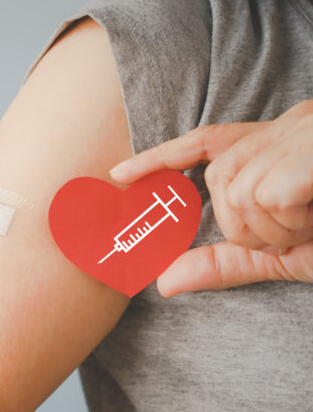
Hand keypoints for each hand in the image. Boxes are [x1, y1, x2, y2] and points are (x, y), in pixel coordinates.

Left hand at [109, 100, 312, 296]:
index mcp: (276, 144)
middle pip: (217, 178)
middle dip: (242, 225)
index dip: (159, 158)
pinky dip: (288, 223)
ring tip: (311, 226)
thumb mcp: (281, 253)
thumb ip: (225, 262)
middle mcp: (287, 129)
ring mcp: (303, 134)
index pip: (203, 141)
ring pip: (240, 191)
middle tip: (288, 238)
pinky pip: (268, 196)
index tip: (117, 174)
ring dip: (272, 229)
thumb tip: (163, 282)